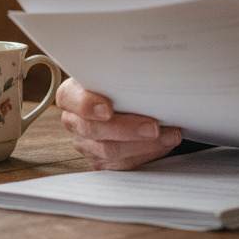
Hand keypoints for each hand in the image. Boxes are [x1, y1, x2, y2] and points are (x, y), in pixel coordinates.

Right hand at [56, 77, 181, 169]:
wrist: (123, 100)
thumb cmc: (119, 84)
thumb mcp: (116, 75)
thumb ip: (122, 77)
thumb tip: (152, 77)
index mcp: (71, 94)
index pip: (68, 98)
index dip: (86, 105)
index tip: (108, 109)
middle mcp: (74, 120)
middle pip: (93, 129)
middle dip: (128, 129)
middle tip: (154, 127)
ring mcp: (85, 143)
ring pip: (110, 150)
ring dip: (144, 144)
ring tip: (170, 135)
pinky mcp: (100, 161)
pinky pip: (122, 163)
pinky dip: (147, 153)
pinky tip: (165, 143)